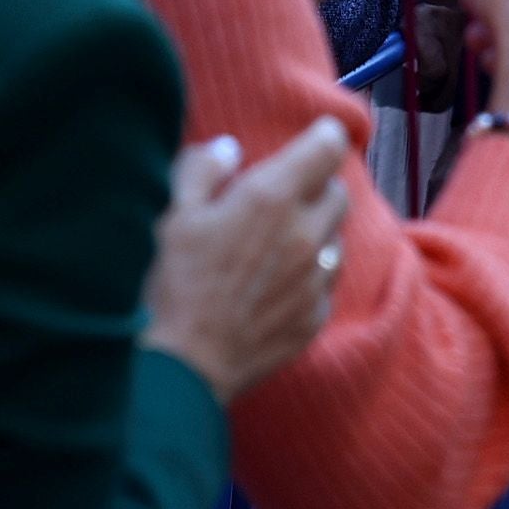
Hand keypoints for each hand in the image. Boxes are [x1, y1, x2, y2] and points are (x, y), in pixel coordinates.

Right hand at [141, 117, 349, 404]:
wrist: (179, 370)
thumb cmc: (170, 285)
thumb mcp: (173, 214)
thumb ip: (203, 168)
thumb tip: (230, 149)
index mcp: (273, 198)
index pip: (330, 144)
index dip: (321, 138)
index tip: (309, 141)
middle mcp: (305, 234)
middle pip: (338, 192)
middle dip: (316, 188)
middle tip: (281, 200)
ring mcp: (314, 280)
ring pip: (336, 239)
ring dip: (315, 234)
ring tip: (275, 247)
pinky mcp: (314, 319)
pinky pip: (326, 284)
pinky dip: (310, 278)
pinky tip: (275, 287)